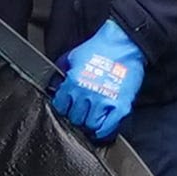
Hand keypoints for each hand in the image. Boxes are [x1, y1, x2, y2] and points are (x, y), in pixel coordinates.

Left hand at [49, 24, 144, 140]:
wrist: (123, 43)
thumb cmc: (99, 48)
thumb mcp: (72, 56)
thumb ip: (61, 70)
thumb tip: (53, 82)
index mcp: (73, 83)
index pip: (60, 107)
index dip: (64, 108)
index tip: (68, 107)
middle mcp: (86, 94)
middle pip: (75, 119)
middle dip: (76, 117)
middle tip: (81, 113)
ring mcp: (104, 101)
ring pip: (90, 125)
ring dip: (90, 124)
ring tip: (91, 119)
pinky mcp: (120, 106)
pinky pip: (108, 127)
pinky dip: (103, 132)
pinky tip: (101, 129)